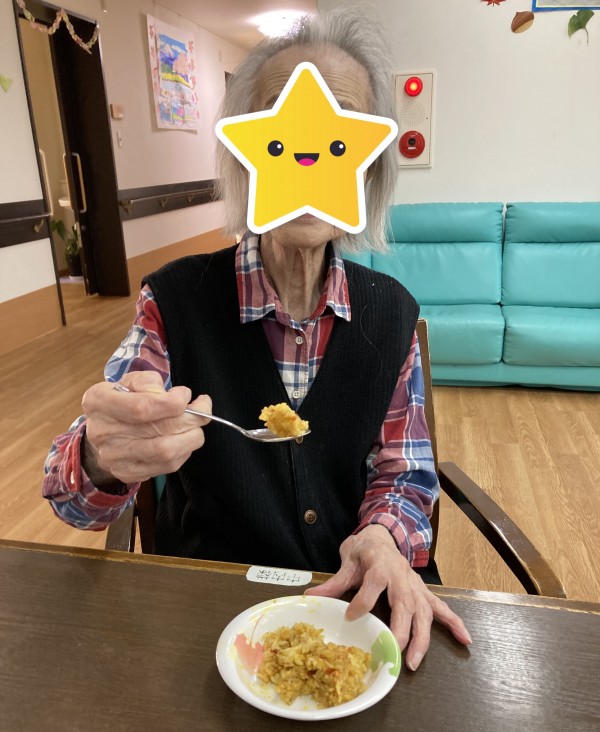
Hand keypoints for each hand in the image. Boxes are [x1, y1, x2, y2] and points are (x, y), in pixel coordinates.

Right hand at [82, 371, 210, 483]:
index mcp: (98, 402)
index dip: (171, 403)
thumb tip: (176, 396)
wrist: (103, 431)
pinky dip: (184, 451)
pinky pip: (167, 466)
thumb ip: (150, 382)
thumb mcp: (130, 381)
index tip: (186, 394)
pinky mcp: (127, 473)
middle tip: (203, 408)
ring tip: (197, 425)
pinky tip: (184, 439)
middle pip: (159, 430)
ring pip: (166, 452)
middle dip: (190, 418)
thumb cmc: (123, 400)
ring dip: (192, 437)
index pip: (141, 408)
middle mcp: (102, 432)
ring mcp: (113, 457)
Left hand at [305, 524, 471, 670]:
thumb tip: (310, 597)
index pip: (373, 585)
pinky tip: (465, 639)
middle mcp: (401, 576)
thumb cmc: (364, 549)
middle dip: (401, 631)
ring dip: (422, 638)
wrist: (382, 534)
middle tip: (393, 655)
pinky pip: (441, 608)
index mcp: (380, 565)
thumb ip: (333, 582)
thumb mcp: (347, 560)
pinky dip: (455, 623)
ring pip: (424, 612)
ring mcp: (415, 585)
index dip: (363, 602)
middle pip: (405, 604)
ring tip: (413, 661)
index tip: (352, 618)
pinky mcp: (423, 592)